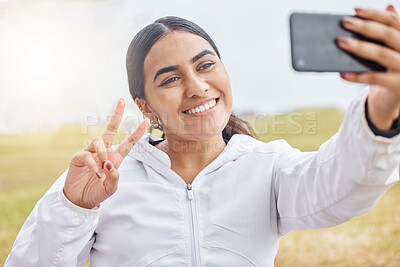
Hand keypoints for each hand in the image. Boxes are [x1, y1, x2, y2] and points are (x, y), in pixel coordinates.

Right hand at [63, 99, 149, 208]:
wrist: (80, 200)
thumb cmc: (96, 192)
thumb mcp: (111, 188)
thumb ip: (115, 178)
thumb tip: (109, 164)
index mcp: (115, 158)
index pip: (128, 142)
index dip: (137, 132)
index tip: (147, 120)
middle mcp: (104, 153)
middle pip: (110, 129)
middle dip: (116, 115)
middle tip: (121, 101)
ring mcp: (90, 153)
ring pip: (99, 141)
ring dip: (103, 153)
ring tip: (103, 168)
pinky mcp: (79, 157)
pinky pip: (88, 155)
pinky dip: (94, 165)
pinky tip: (97, 174)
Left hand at [337, 5, 399, 130]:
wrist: (393, 98)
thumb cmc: (387, 69)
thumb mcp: (388, 50)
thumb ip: (385, 33)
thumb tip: (378, 10)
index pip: (393, 21)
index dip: (375, 14)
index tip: (355, 10)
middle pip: (388, 34)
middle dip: (365, 27)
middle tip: (344, 22)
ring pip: (382, 54)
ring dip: (360, 47)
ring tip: (341, 42)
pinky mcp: (398, 86)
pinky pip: (375, 79)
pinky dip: (357, 76)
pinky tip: (342, 74)